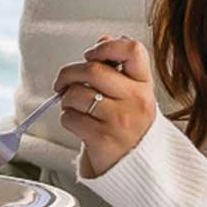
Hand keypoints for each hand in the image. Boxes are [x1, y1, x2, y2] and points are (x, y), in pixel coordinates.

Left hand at [52, 35, 157, 177]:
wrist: (140, 168)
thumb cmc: (129, 125)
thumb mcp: (131, 94)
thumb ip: (118, 66)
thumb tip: (105, 38)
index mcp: (143, 85)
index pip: (133, 50)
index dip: (106, 47)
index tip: (91, 55)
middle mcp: (136, 101)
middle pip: (92, 70)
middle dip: (68, 73)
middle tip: (63, 83)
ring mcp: (121, 121)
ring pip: (76, 94)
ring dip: (66, 100)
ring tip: (75, 108)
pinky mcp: (103, 139)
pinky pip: (70, 117)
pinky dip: (67, 119)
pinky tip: (79, 125)